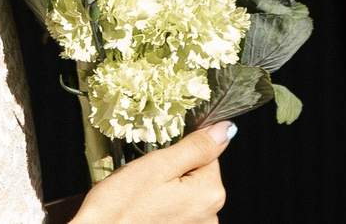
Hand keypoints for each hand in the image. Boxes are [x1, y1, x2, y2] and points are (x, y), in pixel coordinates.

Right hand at [71, 121, 232, 223]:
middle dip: (174, 173)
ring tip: (143, 200)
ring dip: (167, 192)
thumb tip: (225, 130)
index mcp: (210, 194)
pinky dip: (163, 209)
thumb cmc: (120, 208)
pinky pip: (178, 212)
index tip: (160, 161)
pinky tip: (146, 213)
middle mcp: (210, 217)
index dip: (181, 151)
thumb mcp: (159, 165)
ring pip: (186, 194)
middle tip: (147, 182)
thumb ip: (196, 146)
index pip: (207, 153)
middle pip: (198, 175)